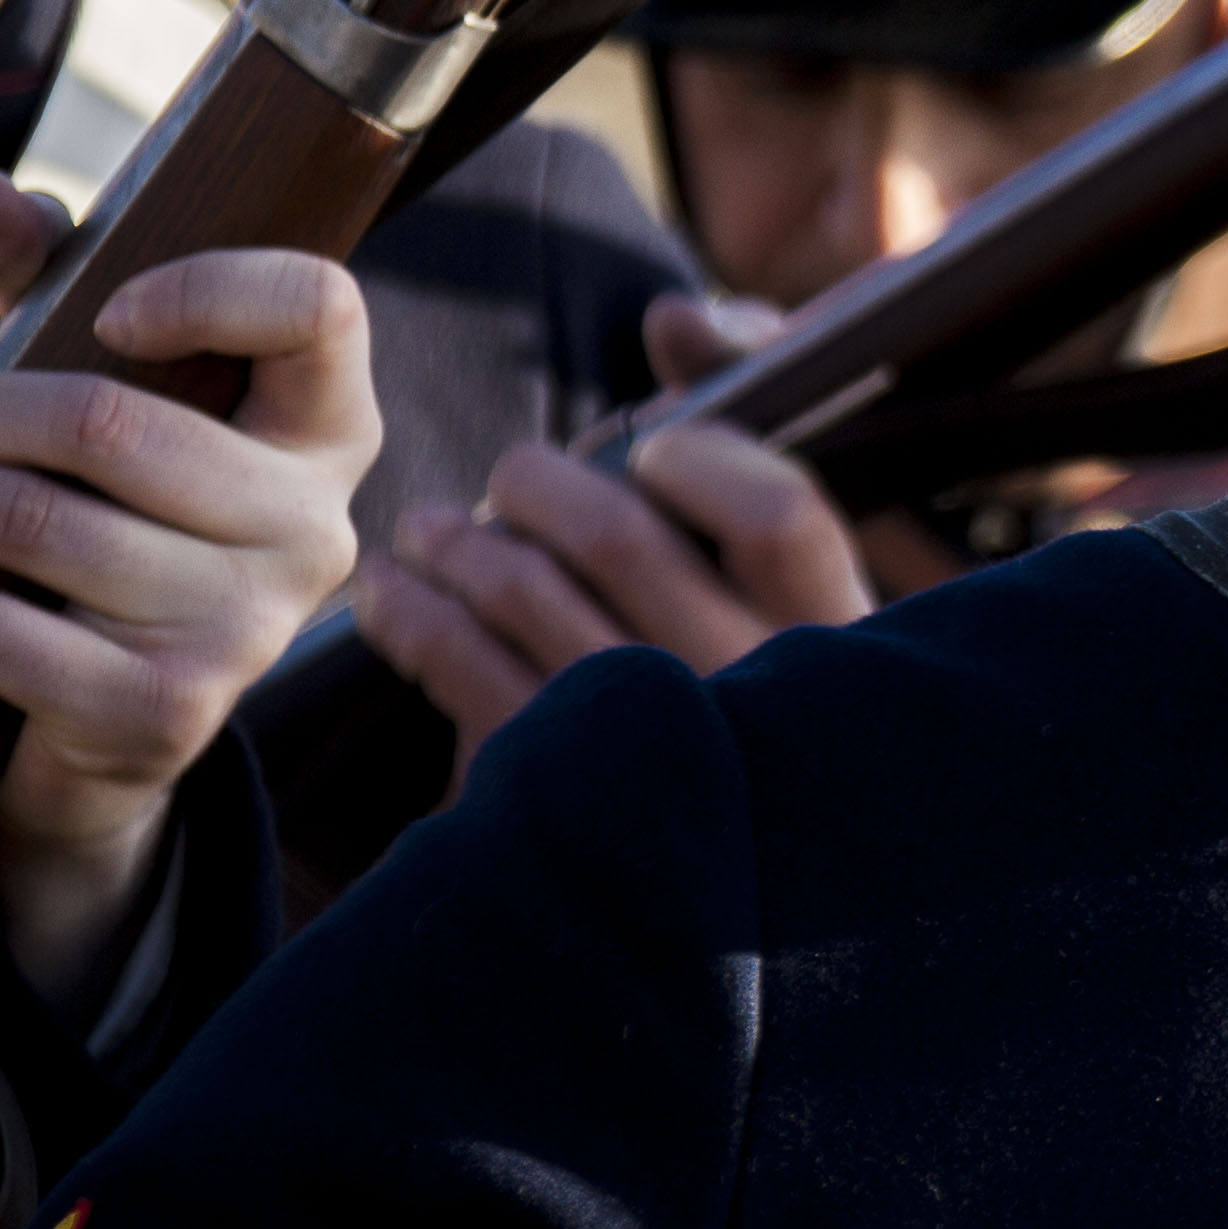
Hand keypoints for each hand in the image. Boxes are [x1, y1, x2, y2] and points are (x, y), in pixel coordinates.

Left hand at [0, 176, 375, 1007]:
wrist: (103, 723)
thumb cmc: (97, 512)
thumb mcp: (85, 380)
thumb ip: (38, 277)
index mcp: (323, 430)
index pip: (320, 310)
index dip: (210, 289)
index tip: (109, 317)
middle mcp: (313, 527)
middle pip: (108, 421)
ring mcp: (248, 627)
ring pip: (34, 519)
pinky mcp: (168, 709)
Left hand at [350, 296, 869, 769]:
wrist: (709, 915)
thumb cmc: (752, 716)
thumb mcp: (797, 605)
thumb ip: (748, 441)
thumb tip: (679, 313)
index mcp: (835, 645)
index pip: (779, 512)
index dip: (699, 458)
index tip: (652, 452)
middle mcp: (749, 697)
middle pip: (621, 536)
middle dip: (538, 485)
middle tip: (510, 483)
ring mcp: (647, 747)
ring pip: (524, 591)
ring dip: (456, 541)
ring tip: (429, 533)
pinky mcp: (552, 790)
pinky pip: (458, 663)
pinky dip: (409, 613)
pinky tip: (392, 598)